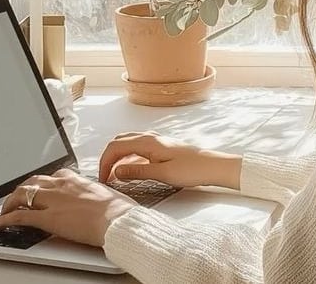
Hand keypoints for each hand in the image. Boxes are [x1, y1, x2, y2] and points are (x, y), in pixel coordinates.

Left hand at [0, 169, 134, 246]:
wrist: (118, 220)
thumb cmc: (119, 211)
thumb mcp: (108, 196)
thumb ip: (98, 196)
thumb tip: (102, 200)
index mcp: (76, 179)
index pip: (52, 176)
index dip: (42, 183)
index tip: (40, 189)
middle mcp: (61, 185)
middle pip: (32, 182)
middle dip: (21, 190)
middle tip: (16, 200)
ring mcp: (52, 201)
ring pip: (22, 194)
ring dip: (10, 203)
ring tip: (4, 211)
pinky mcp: (47, 218)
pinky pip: (20, 216)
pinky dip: (6, 219)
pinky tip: (0, 224)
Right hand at [98, 132, 241, 188]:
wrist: (213, 166)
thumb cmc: (192, 169)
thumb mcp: (162, 174)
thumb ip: (137, 172)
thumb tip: (116, 172)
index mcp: (147, 142)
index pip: (115, 147)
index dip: (104, 163)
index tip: (102, 179)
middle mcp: (150, 137)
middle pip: (119, 142)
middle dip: (108, 158)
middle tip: (104, 176)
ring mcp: (156, 141)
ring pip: (127, 144)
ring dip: (117, 157)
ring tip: (114, 175)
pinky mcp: (161, 147)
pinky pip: (137, 148)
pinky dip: (128, 157)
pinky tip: (130, 170)